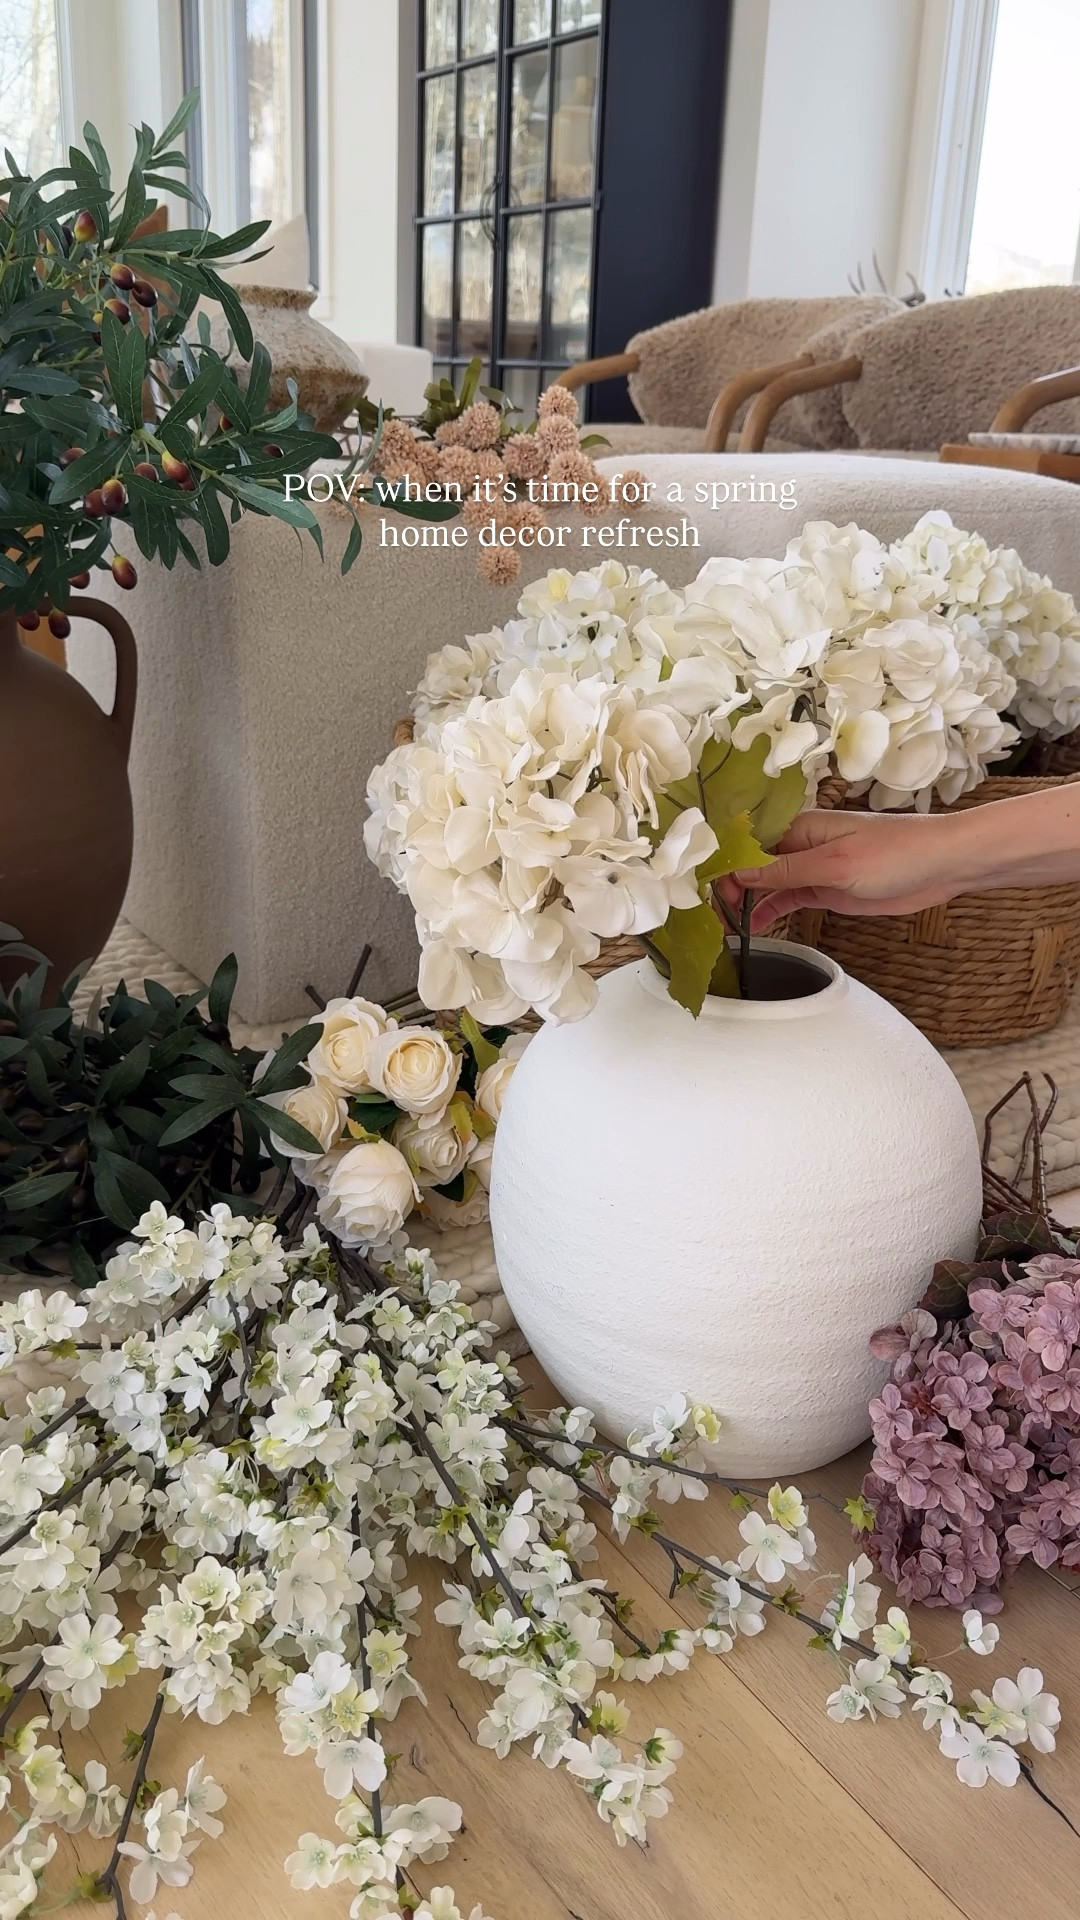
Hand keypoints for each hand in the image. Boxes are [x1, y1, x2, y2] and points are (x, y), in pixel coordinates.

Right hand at [725, 809, 967, 930]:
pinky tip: (750, 927)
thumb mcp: (835, 865)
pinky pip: (788, 899)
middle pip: (752, 865)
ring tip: (723, 928)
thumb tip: (737, 873)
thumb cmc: (895, 853)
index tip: (705, 891)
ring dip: (745, 902)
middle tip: (712, 917)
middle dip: (729, 886)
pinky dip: (768, 911)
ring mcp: (813, 869)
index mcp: (799, 828)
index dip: (723, 864)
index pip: (747, 844)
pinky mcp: (826, 889)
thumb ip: (785, 872)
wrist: (943, 866)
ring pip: (767, 885)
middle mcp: (800, 846)